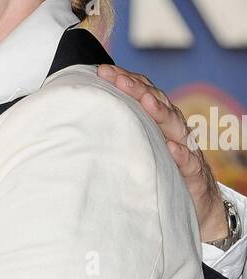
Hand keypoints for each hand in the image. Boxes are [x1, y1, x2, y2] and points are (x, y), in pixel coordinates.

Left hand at [96, 64, 228, 242]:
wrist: (198, 206)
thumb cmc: (163, 174)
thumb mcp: (139, 152)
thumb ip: (120, 137)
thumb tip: (79, 127)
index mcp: (159, 124)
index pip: (143, 95)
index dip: (125, 81)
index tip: (102, 71)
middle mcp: (174, 132)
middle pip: (157, 104)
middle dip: (137, 89)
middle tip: (116, 77)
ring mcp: (186, 151)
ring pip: (175, 127)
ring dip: (160, 112)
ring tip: (145, 101)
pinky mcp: (194, 175)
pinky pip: (189, 163)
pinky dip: (181, 154)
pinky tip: (171, 147)